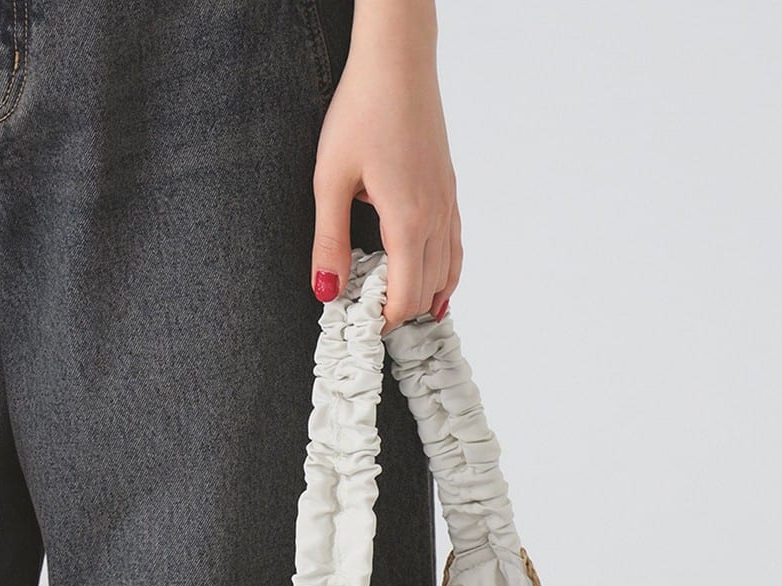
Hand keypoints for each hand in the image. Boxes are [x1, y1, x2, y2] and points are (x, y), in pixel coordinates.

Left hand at [309, 0, 461, 334]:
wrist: (398, 61)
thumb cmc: (362, 110)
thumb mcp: (330, 179)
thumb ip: (329, 241)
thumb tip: (326, 292)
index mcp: (408, 221)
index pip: (404, 296)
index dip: (385, 320)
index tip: (362, 326)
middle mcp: (436, 218)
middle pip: (428, 290)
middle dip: (402, 312)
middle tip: (371, 320)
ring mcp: (448, 204)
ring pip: (448, 272)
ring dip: (425, 296)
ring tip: (398, 309)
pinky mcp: (449, 190)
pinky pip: (455, 248)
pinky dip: (445, 274)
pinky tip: (433, 283)